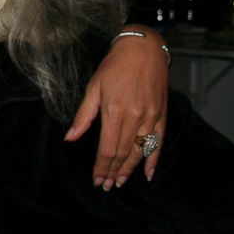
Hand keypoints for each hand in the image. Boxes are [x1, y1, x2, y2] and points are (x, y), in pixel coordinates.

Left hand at [66, 27, 168, 188]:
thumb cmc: (115, 65)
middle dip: (113, 172)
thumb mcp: (93, 87)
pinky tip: (148, 174)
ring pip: (141, 151)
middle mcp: (136, 116)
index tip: (96, 179)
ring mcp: (152, 116)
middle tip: (105, 186)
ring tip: (119, 182)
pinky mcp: (162, 114)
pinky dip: (153, 159)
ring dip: (130, 170)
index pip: (108, 148)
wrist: (144, 48)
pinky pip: (159, 141)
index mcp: (115, 110)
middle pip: (124, 153)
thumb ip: (83, 116)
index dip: (101, 166)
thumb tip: (70, 137)